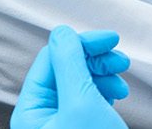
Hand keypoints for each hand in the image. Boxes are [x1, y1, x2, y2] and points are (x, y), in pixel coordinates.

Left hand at [11, 26, 130, 128]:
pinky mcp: (79, 126)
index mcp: (30, 111)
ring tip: (121, 85)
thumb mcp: (80, 103)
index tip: (108, 39)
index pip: (50, 59)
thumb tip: (62, 32)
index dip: (81, 44)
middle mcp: (41, 116)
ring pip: (80, 83)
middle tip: (119, 61)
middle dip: (96, 61)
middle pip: (66, 69)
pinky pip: (88, 100)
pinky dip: (104, 92)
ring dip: (104, 76)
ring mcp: (60, 122)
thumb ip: (69, 63)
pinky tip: (116, 94)